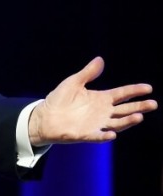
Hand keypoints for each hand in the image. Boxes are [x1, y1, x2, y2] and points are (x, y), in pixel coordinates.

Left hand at [28, 56, 156, 146]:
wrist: (44, 116)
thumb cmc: (59, 99)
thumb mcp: (73, 82)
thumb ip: (88, 73)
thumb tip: (100, 59)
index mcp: (101, 99)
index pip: (122, 94)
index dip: (135, 91)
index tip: (148, 88)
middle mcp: (102, 112)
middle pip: (125, 109)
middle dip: (139, 107)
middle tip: (153, 104)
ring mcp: (96, 124)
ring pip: (117, 123)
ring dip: (127, 121)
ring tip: (139, 116)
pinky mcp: (86, 134)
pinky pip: (97, 136)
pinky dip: (104, 136)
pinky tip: (112, 134)